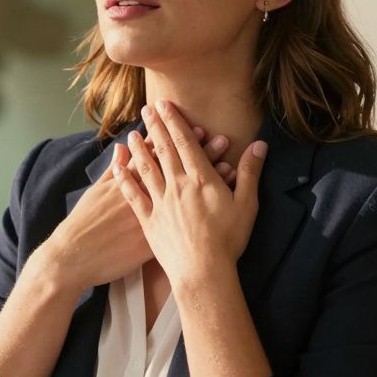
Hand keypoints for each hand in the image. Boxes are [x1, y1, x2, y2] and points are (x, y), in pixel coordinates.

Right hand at [36, 125, 235, 292]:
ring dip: (205, 178)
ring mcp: (154, 217)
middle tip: (214, 135)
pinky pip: (188, 218)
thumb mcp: (96, 190)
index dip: (172, 138)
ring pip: (186, 193)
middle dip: (196, 153)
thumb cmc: (86, 222)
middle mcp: (147, 196)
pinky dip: (203, 207)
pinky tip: (219, 200)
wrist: (78, 255)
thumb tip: (122, 149)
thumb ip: (114, 170)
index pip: (155, 153)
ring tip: (227, 164)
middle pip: (176, 169)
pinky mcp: (157, 237)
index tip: (188, 125)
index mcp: (131, 180)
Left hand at [113, 99, 267, 283]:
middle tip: (146, 110)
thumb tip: (259, 145)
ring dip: (138, 149)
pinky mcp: (149, 220)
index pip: (185, 143)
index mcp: (200, 179)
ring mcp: (160, 202)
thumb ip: (250, 172)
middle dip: (155, 127)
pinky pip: (133, 195)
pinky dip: (124, 180)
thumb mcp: (247, 204)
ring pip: (146, 168)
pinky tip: (117, 168)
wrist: (203, 271)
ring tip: (131, 134)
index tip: (165, 105)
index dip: (175, 122)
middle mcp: (177, 185)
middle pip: (164, 150)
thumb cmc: (228, 240)